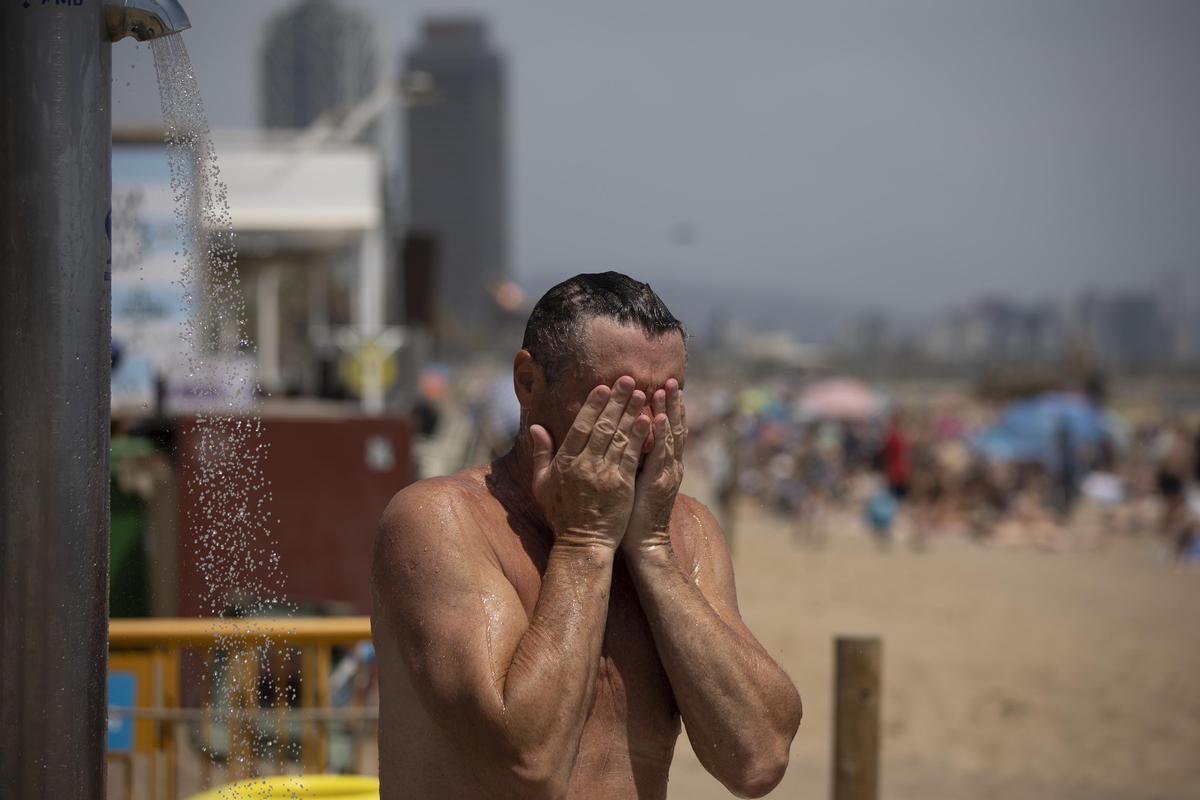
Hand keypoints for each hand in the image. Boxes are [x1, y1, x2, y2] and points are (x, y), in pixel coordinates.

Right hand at [529, 376, 651, 551]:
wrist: (583, 543)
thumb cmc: (561, 513)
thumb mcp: (542, 484)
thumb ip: (541, 453)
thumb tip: (536, 427)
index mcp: (565, 461)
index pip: (580, 426)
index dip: (593, 404)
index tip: (603, 387)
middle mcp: (584, 464)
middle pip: (602, 425)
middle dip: (616, 401)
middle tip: (628, 380)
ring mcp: (605, 474)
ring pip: (619, 436)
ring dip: (631, 413)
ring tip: (642, 393)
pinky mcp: (622, 485)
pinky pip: (632, 455)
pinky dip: (640, 436)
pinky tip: (648, 420)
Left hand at [625, 378, 686, 556]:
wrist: (644, 544)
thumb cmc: (633, 515)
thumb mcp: (636, 481)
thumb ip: (635, 459)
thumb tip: (626, 439)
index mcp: (664, 465)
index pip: (668, 431)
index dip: (667, 409)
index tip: (664, 386)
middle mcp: (670, 466)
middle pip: (674, 428)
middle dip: (672, 403)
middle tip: (671, 379)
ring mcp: (666, 473)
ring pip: (670, 436)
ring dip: (668, 411)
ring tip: (667, 388)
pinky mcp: (657, 482)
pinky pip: (660, 454)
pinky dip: (659, 434)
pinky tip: (656, 417)